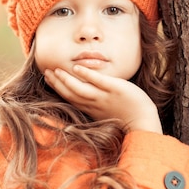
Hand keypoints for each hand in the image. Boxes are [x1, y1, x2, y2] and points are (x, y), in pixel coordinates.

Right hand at [44, 65, 162, 133]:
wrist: (143, 121)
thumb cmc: (127, 116)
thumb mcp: (105, 111)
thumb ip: (95, 103)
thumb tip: (87, 93)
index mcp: (91, 109)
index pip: (70, 98)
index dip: (58, 88)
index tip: (49, 78)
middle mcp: (94, 104)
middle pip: (70, 93)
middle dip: (57, 83)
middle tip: (46, 72)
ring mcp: (104, 97)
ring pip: (80, 89)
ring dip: (66, 80)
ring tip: (56, 70)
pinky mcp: (115, 89)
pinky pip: (98, 81)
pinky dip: (87, 75)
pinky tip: (77, 68)